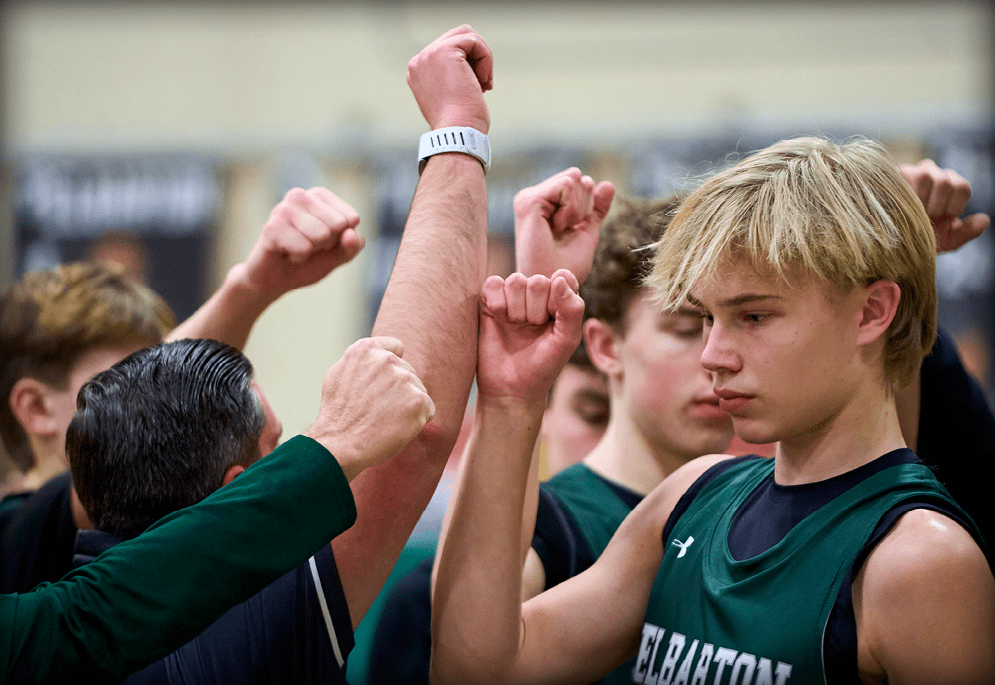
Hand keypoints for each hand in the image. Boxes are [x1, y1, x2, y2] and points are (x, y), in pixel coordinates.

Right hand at [236, 187, 364, 299]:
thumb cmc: (309, 261)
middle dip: (327, 244)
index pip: (351, 218)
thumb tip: (350, 233)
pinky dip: (299, 257)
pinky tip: (286, 253)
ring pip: (322, 234)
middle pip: (337, 225)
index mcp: (319, 196)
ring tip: (296, 248)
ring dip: (312, 250)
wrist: (276, 279)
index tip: (323, 241)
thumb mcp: (340, 255)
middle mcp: (300, 196)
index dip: (341, 238)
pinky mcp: (271, 227)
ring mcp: (283, 209)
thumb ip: (354, 245)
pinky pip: (304, 247)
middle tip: (307, 245)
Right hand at [305, 337, 435, 479]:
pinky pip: (428, 409)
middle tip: (378, 410)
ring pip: (419, 391)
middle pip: (408, 373)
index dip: (394, 366)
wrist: (339, 444)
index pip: (396, 347)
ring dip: (408, 406)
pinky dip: (417, 421)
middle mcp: (387, 360)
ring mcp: (404, 379)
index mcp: (366, 350)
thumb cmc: (338, 415)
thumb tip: (380, 356)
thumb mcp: (339, 375)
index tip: (385, 383)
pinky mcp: (418, 400)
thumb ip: (362, 361)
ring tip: (385, 420)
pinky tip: (396, 428)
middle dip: (399, 390)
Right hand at [407, 24, 491, 132]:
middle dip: (477, 58)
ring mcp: (429, 54)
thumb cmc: (460, 126)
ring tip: (485, 83)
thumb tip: (470, 70)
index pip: (448, 51)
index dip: (469, 66)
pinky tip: (485, 81)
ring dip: (483, 58)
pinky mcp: (445, 51)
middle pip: (457, 37)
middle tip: (484, 83)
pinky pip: (474, 41)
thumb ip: (453, 80)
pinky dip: (486, 59)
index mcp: (418, 72)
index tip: (475, 89)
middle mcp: (420, 60)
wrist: (457, 133)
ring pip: (467, 36)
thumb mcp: (452, 100)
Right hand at [476, 269, 584, 403]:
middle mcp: (537, 294)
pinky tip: (499, 319)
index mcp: (560, 299)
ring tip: (516, 327)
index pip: (563, 278)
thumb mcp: (567, 341)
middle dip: (536, 310)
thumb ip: (572, 310)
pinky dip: (497, 303)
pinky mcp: (489, 301)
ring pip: (515, 281)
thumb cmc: (543, 365)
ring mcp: (512, 296)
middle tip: (532, 329)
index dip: (558, 299)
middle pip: (537, 281)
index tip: (553, 321)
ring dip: (517, 309)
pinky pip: (493, 283)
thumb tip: (558, 278)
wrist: (511, 387)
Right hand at [514, 168, 614, 283]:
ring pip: (574, 178)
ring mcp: (528, 197)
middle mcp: (533, 196)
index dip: (587, 206)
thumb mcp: (587, 232)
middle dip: (583, 205)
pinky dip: (571, 209)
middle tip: (565, 231)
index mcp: (544, 202)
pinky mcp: (529, 201)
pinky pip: (567, 185)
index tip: (570, 230)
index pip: (579, 181)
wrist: (554, 285)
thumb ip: (596, 209)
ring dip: (577, 209)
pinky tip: (556, 227)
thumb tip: (608, 184)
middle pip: (578, 177)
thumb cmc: (566, 266)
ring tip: (559, 230)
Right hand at [901, 159, 989, 251]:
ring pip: (926, 175)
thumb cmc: (919, 239)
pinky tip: (899, 206)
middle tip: (924, 217)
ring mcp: (913, 171)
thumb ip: (968, 232)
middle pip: (946, 181)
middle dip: (937, 205)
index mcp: (950, 186)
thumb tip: (984, 220)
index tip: (941, 219)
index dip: (954, 207)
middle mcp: (934, 174)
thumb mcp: (947, 241)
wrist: (891, 241)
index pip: (962, 187)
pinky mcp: (895, 174)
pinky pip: (908, 176)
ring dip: (920, 200)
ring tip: (911, 211)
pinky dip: (907, 194)